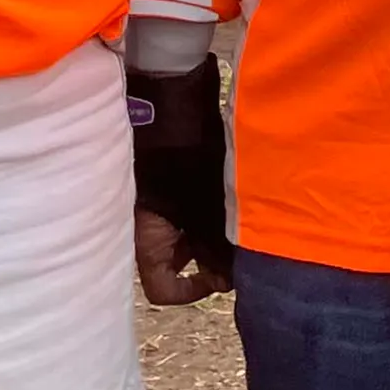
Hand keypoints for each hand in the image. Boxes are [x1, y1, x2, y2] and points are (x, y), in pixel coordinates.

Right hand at [128, 58, 235, 301]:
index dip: (195, 291)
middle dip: (212, 259)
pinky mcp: (173, 180)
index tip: (224, 276)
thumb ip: (215, 246)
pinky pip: (193, 208)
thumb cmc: (180, 155)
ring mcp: (160, 203)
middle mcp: (147, 227)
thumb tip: (229, 277)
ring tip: (244, 223)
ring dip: (215, 234)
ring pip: (190, 234)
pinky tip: (238, 199)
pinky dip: (214, 211)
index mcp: (145, 240)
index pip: (163, 289)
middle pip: (178, 263)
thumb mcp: (201, 205)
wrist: (168, 98)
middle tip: (242, 249)